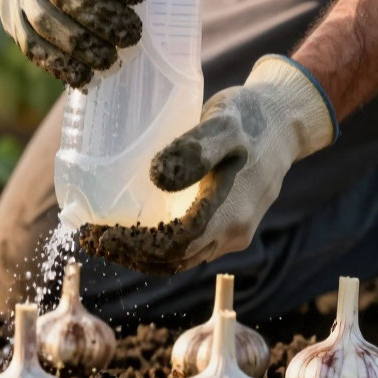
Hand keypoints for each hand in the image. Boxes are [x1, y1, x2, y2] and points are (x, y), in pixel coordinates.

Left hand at [79, 55, 337, 273]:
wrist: (286, 120)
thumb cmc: (251, 117)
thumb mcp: (223, 124)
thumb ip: (194, 149)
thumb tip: (157, 177)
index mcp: (229, 213)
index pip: (172, 245)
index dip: (133, 246)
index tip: (99, 233)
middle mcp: (233, 232)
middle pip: (172, 259)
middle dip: (129, 254)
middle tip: (92, 238)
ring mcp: (233, 233)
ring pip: (180, 258)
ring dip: (141, 255)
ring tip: (105, 238)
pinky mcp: (229, 226)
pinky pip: (190, 247)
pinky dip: (159, 247)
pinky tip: (135, 232)